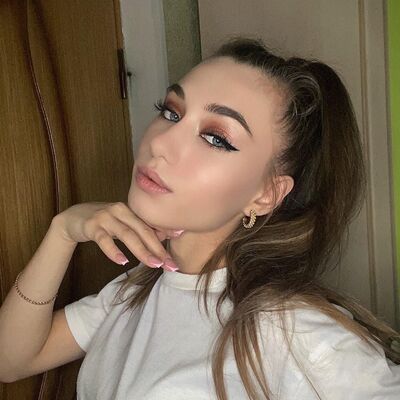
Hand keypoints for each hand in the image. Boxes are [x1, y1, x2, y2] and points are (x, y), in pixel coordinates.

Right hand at [52, 202, 182, 270]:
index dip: (165, 241)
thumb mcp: (124, 224)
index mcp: (131, 210)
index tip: (175, 256)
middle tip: (169, 265)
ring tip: (153, 264)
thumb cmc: (104, 222)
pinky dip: (114, 251)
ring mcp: (105, 217)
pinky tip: (122, 261)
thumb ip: (141, 229)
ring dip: (141, 250)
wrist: (73, 218)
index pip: (151, 227)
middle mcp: (120, 210)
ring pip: (127, 235)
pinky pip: (104, 239)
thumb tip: (166, 236)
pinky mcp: (92, 226)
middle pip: (143, 230)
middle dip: (157, 248)